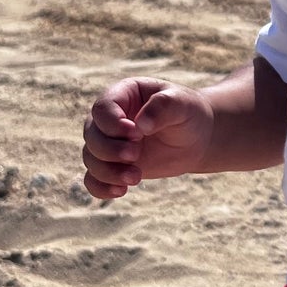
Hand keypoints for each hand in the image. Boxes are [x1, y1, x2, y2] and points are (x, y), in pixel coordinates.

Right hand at [80, 78, 214, 201]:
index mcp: (122, 95)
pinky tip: (120, 192)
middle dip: (111, 150)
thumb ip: (162, 107)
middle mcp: (109, 119)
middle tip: (136, 154)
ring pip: (91, 159)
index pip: (102, 109)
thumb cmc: (187, 113)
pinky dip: (101, 188)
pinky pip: (93, 179)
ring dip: (109, 172)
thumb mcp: (182, 104)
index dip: (113, 124)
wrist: (195, 138)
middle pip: (92, 136)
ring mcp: (109, 143)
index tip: (137, 134)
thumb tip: (141, 124)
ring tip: (136, 177)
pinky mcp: (113, 166)